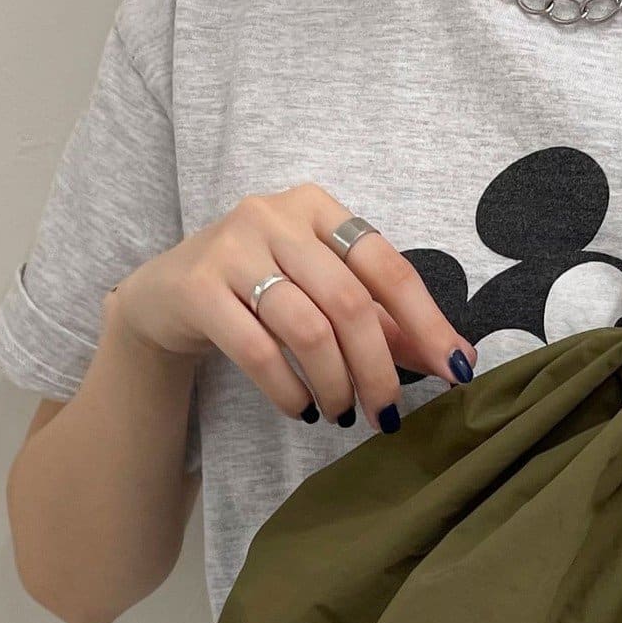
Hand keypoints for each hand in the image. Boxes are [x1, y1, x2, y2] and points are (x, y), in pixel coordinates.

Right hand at [107, 183, 474, 431]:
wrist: (166, 295)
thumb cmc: (261, 290)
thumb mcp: (324, 293)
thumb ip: (386, 321)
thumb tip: (453, 360)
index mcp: (320, 209)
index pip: (388, 266)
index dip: (427, 322)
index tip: (455, 369)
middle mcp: (276, 216)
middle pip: (350, 303)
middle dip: (378, 368)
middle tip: (386, 412)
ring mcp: (233, 247)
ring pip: (307, 329)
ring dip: (335, 384)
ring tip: (341, 413)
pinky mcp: (198, 287)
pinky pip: (258, 351)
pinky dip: (289, 389)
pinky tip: (301, 409)